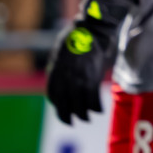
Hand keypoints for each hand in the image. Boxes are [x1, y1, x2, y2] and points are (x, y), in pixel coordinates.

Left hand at [45, 0, 137, 124]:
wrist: (92, 29)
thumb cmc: (79, 36)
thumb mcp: (63, 52)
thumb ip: (62, 66)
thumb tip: (64, 74)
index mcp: (55, 72)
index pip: (53, 95)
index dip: (57, 105)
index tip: (62, 110)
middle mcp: (64, 79)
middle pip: (63, 105)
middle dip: (67, 117)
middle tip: (72, 123)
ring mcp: (78, 80)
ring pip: (79, 105)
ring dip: (83, 115)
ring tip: (88, 118)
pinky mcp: (91, 79)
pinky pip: (93, 99)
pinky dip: (96, 107)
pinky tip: (99, 110)